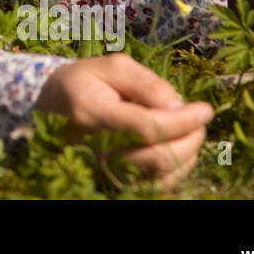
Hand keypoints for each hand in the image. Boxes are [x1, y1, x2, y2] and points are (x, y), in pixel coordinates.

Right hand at [33, 54, 212, 190]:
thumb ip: (145, 82)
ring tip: (191, 130)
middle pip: (157, 156)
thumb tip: (178, 105)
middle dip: (190, 137)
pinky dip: (176, 169)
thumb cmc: (82, 84)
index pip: (146, 126)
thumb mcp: (108, 67)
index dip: (183, 120)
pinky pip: (155, 185)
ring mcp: (102, 170)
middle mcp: (94, 148)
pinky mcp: (111, 182)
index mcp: (90, 112)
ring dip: (187, 154)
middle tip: (201, 119)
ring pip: (160, 175)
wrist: (47, 112)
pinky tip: (178, 148)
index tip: (205, 109)